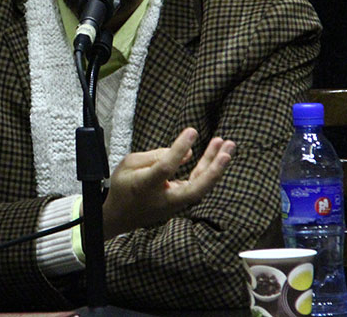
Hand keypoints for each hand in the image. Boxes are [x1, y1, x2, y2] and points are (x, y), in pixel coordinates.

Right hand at [100, 128, 234, 238]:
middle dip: (214, 168)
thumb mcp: (129, 164)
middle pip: (196, 188)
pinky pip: (198, 186)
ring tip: (227, 144)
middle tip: (227, 147)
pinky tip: (214, 154)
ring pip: (201, 186)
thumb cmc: (122, 186)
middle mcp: (164, 199)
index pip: (166, 168)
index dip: (179, 149)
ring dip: (216, 165)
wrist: (119, 216)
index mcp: (145, 186)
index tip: (192, 132)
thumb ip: (156, 156)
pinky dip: (208, 170)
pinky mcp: (180, 203)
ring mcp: (175, 204)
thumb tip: (189, 153)